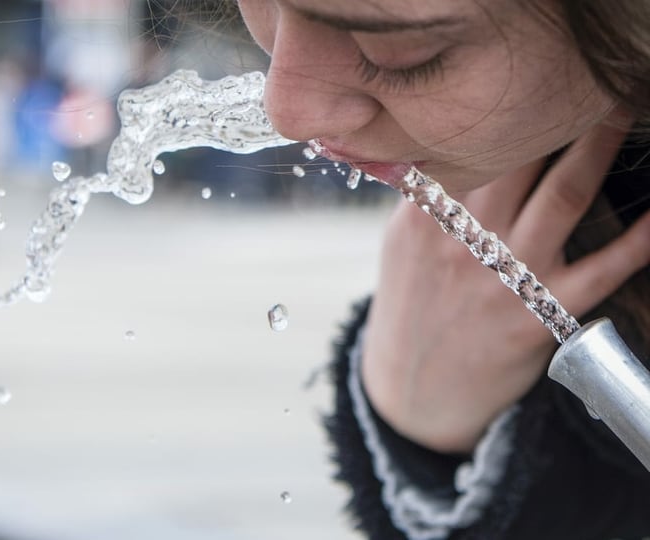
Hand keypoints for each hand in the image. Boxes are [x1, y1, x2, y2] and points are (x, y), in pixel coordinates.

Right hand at [360, 115, 649, 452]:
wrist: (415, 391)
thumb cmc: (412, 309)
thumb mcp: (401, 247)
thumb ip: (423, 197)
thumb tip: (443, 149)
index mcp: (427, 219)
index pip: (468, 148)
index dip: (500, 113)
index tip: (525, 87)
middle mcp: (468, 240)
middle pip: (521, 158)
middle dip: (556, 115)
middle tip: (586, 83)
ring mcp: (508, 277)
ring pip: (566, 195)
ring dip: (600, 147)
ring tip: (621, 112)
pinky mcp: (542, 315)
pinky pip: (604, 267)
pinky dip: (639, 237)